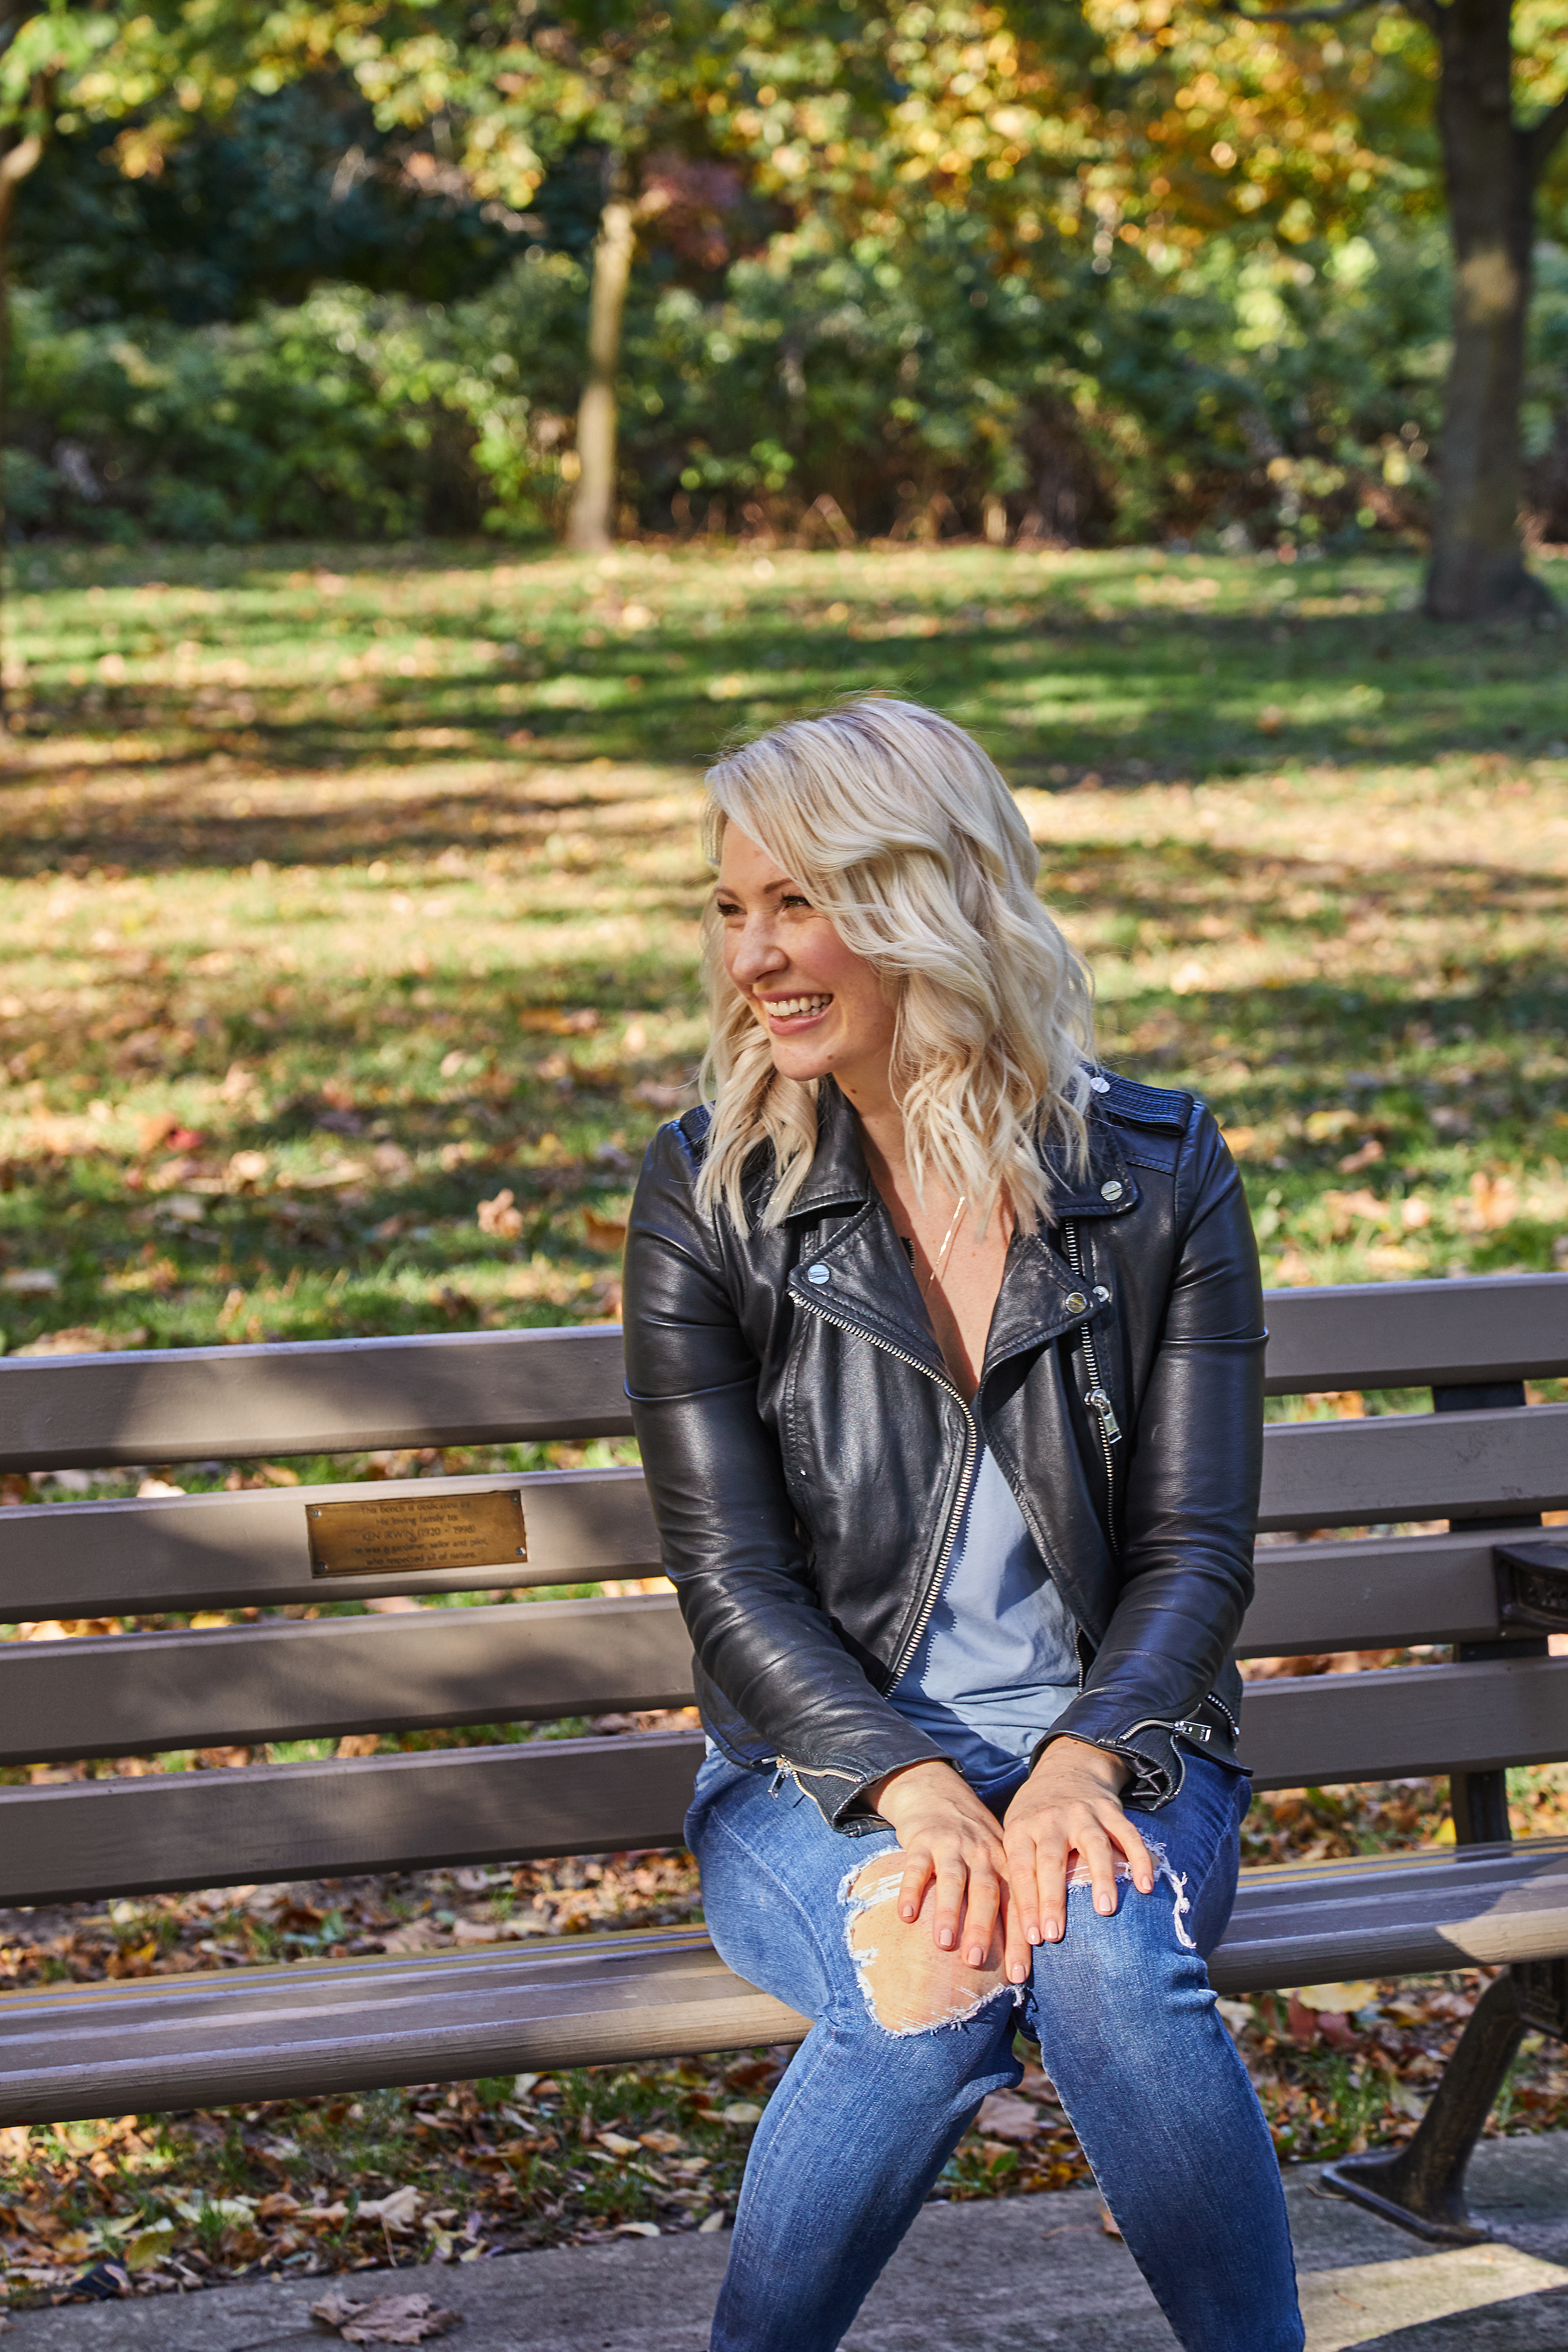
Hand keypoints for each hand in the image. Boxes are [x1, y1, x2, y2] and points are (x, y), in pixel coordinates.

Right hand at [866, 1759, 1028, 1979]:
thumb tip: (1017, 1961)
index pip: (1016, 1907)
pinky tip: (906, 1916)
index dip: (1018, 1941)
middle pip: (986, 1893)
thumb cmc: (971, 1843)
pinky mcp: (923, 1840)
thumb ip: (1003, 1900)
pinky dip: (912, 1890)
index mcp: (1005, 1864)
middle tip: (976, 1962)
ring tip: (943, 1943)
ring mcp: (953, 1845)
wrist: (938, 1793)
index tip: (1019, 1976)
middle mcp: (983, 1854)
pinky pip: (917, 1866)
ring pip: (954, 1880)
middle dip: (983, 1929)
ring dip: (949, 1911)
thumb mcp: (995, 1862)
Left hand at [1001, 1738, 1153, 1950]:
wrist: (1066, 1767)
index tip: (1032, 1938)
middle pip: (1051, 1860)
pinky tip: (1145, 1885)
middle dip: (1052, 1899)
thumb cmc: (1036, 1815)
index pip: (1021, 1870)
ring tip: (1105, 1910)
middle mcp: (1050, 1819)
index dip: (1026, 1905)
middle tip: (1055, 1935)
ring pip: (1093, 1844)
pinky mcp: (1110, 1809)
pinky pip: (1127, 1834)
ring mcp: (1082, 1812)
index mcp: (1021, 1828)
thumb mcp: (1015, 1832)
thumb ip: (1018, 1870)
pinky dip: (1139, 1858)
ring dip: (1100, 1877)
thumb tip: (1012, 1927)